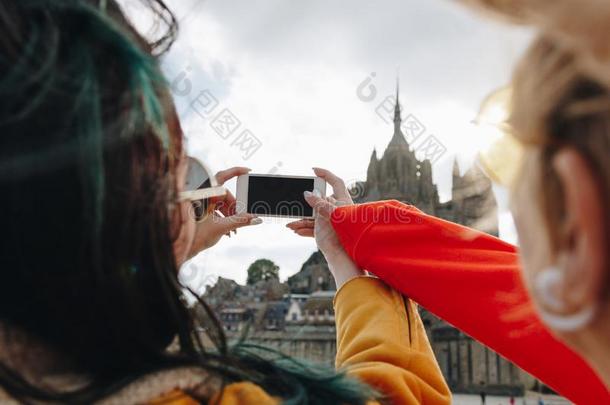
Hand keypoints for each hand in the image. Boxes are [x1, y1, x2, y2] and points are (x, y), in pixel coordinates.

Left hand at [186, 167, 260, 258]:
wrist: (181, 248)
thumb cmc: (195, 236)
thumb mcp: (221, 227)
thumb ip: (240, 221)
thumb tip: (255, 218)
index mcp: (205, 195)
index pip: (222, 176)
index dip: (236, 171)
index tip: (248, 171)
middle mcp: (202, 196)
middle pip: (225, 194)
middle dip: (235, 207)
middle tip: (241, 218)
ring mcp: (200, 204)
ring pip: (220, 202)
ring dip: (229, 214)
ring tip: (234, 229)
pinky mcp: (200, 211)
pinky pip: (215, 208)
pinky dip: (223, 216)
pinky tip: (227, 230)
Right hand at [286, 168, 363, 286]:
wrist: (347, 258)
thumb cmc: (344, 235)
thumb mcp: (330, 216)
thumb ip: (318, 204)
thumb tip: (308, 194)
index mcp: (344, 202)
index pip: (336, 182)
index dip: (326, 174)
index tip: (314, 170)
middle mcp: (338, 210)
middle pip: (319, 202)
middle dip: (304, 206)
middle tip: (294, 205)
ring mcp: (333, 222)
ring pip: (314, 217)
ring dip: (301, 220)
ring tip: (290, 225)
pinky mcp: (328, 233)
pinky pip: (314, 228)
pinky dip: (305, 229)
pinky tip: (296, 231)